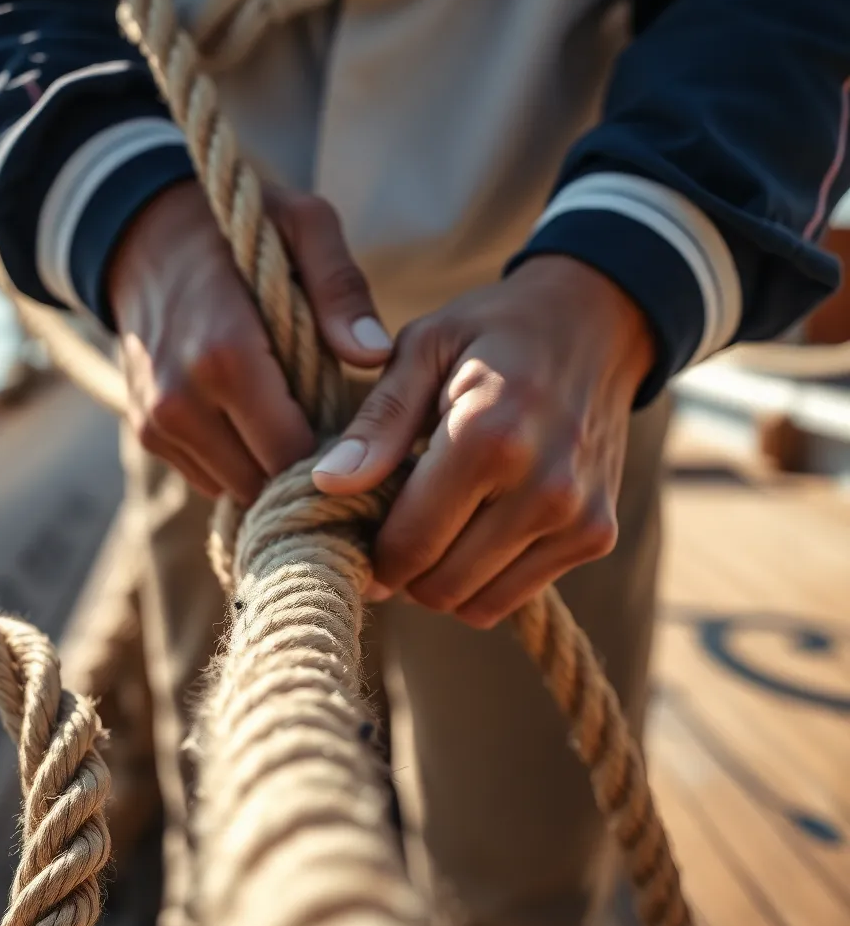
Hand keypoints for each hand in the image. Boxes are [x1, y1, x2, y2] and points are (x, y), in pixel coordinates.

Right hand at [110, 180, 391, 505]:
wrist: (142, 234)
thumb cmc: (237, 228)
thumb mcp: (303, 227)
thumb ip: (342, 290)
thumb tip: (374, 355)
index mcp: (226, 355)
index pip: (294, 453)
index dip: (337, 455)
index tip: (364, 439)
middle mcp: (182, 401)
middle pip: (266, 482)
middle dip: (308, 470)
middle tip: (342, 441)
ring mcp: (157, 423)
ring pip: (237, 490)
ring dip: (273, 471)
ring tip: (301, 427)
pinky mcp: (146, 434)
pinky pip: (209, 479)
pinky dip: (241, 465)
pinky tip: (262, 427)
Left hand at [311, 256, 654, 627]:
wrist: (598, 321)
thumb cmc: (494, 330)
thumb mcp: (424, 349)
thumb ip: (377, 423)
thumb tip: (327, 484)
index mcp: (490, 437)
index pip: (410, 545)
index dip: (371, 556)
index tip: (356, 536)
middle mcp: (543, 488)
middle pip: (440, 586)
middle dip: (403, 569)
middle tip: (393, 528)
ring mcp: (578, 518)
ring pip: (477, 605)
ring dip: (443, 580)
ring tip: (435, 525)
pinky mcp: (598, 536)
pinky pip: (516, 596)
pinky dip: (484, 578)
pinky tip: (475, 527)